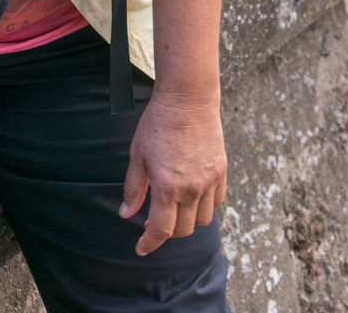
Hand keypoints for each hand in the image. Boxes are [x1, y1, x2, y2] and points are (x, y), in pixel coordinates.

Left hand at [119, 91, 226, 255]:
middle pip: (182, 229)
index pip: (161, 230)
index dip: (149, 243)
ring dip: (187, 221)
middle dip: (166, 231)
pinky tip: (192, 195)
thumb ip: (133, 188)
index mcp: (167, 186)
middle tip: (153, 219)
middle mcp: (191, 189)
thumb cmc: (158, 123)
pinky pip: (216, 202)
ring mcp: (209, 181)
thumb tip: (126, 213)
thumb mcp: (138, 154)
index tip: (141, 247)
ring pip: (202, 220)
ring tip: (173, 207)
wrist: (188, 99)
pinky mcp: (221, 172)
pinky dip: (204, 206)